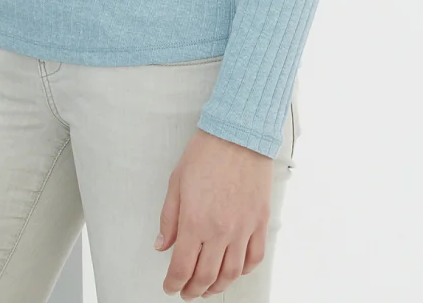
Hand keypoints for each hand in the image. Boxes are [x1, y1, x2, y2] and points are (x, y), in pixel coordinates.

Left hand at [156, 128, 275, 297]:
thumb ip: (169, 219)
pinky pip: (254, 257)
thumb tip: (162, 245)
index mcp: (195, 222)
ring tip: (208, 288)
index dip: (174, 283)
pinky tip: (235, 271)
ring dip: (218, 286)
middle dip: (194, 290)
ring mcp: (243, 228)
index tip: (170, 287)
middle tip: (186, 292)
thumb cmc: (206, 153)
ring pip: (232, 273)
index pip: (182, 267)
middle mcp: (220, 231)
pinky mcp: (260, 222)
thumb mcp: (176, 184)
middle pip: (207, 276)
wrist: (238, 135)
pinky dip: (244, 271)